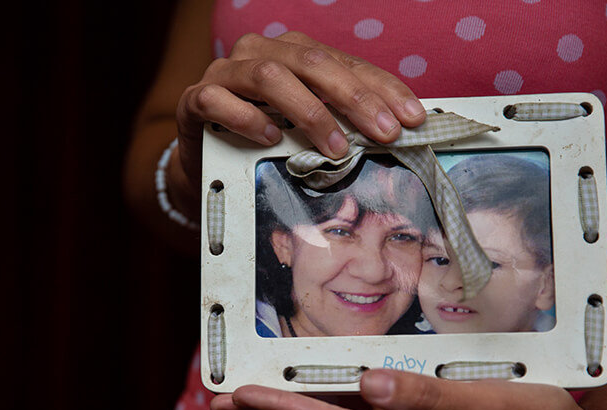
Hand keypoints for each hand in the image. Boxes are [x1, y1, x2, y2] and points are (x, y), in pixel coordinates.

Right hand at [171, 31, 426, 206]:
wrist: (205, 159)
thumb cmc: (261, 140)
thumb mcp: (306, 127)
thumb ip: (340, 120)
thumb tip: (391, 131)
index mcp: (292, 52)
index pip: (344, 64)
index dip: (381, 89)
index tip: (410, 119)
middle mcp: (259, 53)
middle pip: (311, 63)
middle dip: (353, 98)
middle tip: (382, 133)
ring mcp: (225, 73)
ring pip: (269, 76)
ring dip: (308, 112)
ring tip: (334, 147)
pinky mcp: (195, 99)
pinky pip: (218, 100)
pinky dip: (247, 118)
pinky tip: (270, 138)